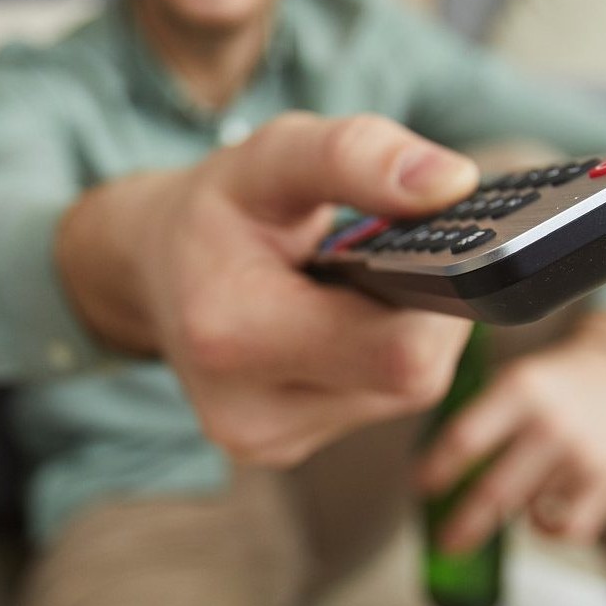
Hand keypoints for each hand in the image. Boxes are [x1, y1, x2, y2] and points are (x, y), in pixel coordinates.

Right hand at [59, 113, 480, 467]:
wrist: (152, 268)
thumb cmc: (215, 210)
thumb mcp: (273, 156)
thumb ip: (356, 156)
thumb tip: (453, 183)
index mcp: (234, 335)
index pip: (401, 353)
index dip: (445, 297)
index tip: (440, 243)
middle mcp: (249, 412)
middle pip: (412, 377)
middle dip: (425, 310)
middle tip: (399, 254)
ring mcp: (267, 441)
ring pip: (401, 395)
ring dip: (403, 334)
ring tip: (359, 284)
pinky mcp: (284, 448)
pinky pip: (374, 405)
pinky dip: (378, 358)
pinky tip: (344, 320)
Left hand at [419, 313, 605, 551]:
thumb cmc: (553, 383)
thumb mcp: (515, 380)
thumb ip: (481, 417)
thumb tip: (434, 470)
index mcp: (519, 390)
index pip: (465, 439)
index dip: (437, 469)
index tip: (421, 488)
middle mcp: (550, 425)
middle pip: (494, 492)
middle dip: (463, 525)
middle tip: (444, 542)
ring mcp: (582, 456)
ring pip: (527, 511)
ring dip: (508, 517)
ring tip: (499, 509)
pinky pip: (567, 529)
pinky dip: (547, 530)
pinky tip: (538, 518)